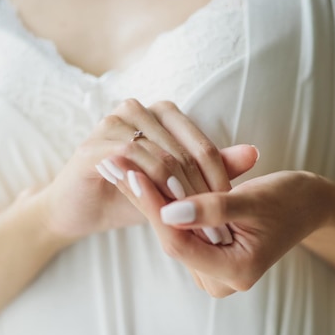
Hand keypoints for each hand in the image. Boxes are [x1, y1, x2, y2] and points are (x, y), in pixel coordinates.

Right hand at [39, 99, 241, 240]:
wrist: (80, 210)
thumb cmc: (130, 195)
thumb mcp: (175, 185)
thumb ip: (210, 168)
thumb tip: (254, 154)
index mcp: (160, 115)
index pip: (201, 145)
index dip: (219, 179)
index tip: (231, 211)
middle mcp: (137, 110)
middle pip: (184, 150)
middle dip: (202, 190)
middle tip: (216, 223)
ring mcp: (113, 124)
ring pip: (162, 154)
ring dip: (180, 190)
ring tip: (194, 220)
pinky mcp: (94, 145)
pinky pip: (132, 159)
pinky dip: (152, 183)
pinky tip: (164, 207)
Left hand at [111, 169, 331, 296]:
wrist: (310, 205)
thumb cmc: (290, 199)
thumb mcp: (254, 200)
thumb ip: (212, 210)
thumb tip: (168, 213)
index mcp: (236, 272)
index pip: (180, 242)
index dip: (154, 208)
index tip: (131, 174)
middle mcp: (221, 280)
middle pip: (172, 239)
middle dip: (144, 201)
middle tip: (115, 165)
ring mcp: (214, 272)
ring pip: (173, 234)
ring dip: (149, 200)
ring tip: (121, 167)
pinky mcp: (210, 258)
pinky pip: (181, 231)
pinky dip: (165, 205)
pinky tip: (141, 179)